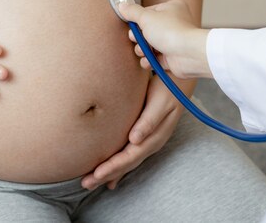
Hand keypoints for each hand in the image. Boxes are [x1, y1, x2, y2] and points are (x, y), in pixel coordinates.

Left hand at [81, 74, 189, 189]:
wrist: (179, 80)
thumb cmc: (168, 88)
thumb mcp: (160, 103)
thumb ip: (148, 121)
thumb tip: (134, 140)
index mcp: (154, 137)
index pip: (130, 157)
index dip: (113, 167)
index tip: (96, 175)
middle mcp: (151, 143)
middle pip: (126, 164)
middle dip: (106, 175)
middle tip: (86, 184)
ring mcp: (148, 141)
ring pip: (126, 162)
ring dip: (109, 172)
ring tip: (91, 182)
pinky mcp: (144, 136)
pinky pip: (129, 156)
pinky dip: (118, 167)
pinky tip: (110, 177)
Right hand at [119, 0, 210, 79]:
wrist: (188, 54)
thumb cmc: (171, 32)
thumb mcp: (146, 17)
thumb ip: (132, 12)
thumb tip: (122, 6)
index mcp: (170, 9)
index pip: (147, 13)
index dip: (137, 21)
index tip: (131, 26)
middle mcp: (173, 24)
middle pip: (146, 30)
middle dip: (139, 38)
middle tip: (137, 39)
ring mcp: (172, 41)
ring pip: (149, 45)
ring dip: (142, 50)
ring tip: (144, 51)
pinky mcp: (171, 57)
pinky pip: (154, 58)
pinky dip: (149, 61)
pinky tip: (148, 61)